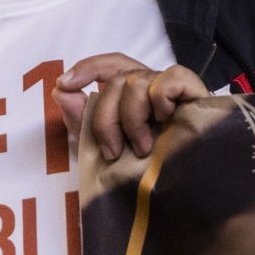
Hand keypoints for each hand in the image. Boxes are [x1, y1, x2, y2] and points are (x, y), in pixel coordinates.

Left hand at [52, 53, 209, 160]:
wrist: (193, 189)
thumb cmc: (151, 168)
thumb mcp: (107, 148)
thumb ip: (82, 121)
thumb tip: (60, 91)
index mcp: (134, 92)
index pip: (110, 65)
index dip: (87, 68)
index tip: (65, 84)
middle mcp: (152, 84)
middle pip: (116, 80)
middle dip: (106, 120)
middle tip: (113, 153)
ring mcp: (173, 88)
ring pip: (136, 82)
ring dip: (132, 120)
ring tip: (143, 149)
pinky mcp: (194, 91)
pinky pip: (168, 81)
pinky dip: (160, 100)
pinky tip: (166, 120)